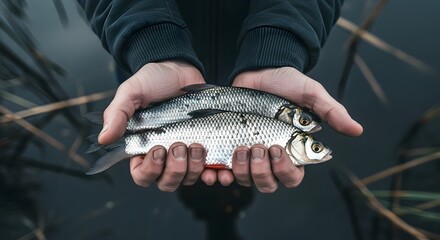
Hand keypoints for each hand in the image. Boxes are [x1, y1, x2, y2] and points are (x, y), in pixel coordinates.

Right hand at [99, 61, 207, 190]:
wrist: (181, 68)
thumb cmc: (153, 80)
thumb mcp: (131, 92)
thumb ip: (117, 114)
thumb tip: (103, 139)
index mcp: (143, 147)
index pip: (142, 175)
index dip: (149, 171)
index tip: (157, 149)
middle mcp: (164, 155)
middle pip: (167, 182)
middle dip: (174, 170)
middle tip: (179, 146)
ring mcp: (186, 153)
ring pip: (188, 178)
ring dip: (193, 168)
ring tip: (197, 145)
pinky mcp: (205, 147)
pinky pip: (209, 170)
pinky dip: (212, 172)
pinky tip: (214, 164)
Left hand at [217, 67, 363, 192]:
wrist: (257, 68)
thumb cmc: (286, 82)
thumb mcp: (311, 94)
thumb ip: (331, 113)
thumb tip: (357, 130)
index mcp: (291, 149)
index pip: (292, 177)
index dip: (286, 171)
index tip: (279, 149)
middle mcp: (269, 156)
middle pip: (268, 184)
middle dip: (262, 172)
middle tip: (258, 147)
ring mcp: (248, 153)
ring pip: (246, 180)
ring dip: (243, 170)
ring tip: (241, 147)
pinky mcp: (228, 146)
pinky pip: (224, 171)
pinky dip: (222, 173)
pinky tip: (221, 164)